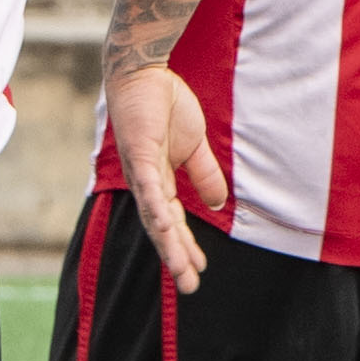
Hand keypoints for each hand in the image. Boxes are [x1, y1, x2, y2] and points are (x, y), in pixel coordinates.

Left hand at [103, 61, 224, 293]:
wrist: (144, 73)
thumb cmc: (164, 105)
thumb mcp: (193, 146)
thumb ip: (204, 174)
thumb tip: (219, 204)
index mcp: (159, 182)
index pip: (173, 223)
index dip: (184, 246)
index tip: (198, 270)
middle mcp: (146, 183)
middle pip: (162, 229)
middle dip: (176, 257)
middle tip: (189, 287)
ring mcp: (141, 170)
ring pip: (155, 215)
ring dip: (168, 243)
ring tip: (180, 268)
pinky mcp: (140, 154)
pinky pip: (149, 186)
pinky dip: (157, 208)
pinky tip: (167, 228)